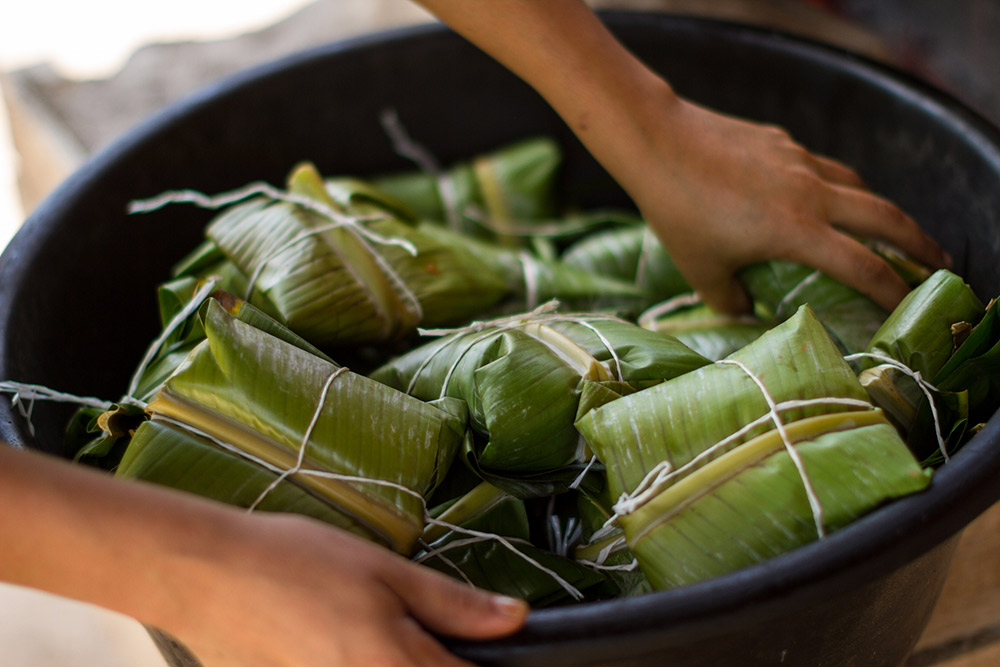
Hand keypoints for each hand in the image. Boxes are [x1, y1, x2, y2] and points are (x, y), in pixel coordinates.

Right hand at [167, 512, 527, 666]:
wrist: (206, 575)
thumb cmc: (294, 564)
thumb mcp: (386, 571)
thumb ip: (455, 605)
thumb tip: (515, 619)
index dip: (488, 662)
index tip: (489, 645)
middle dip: (440, 659)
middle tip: (430, 632)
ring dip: (403, 660)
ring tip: (372, 626)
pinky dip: (369, 663)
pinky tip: (347, 638)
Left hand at [623, 93, 950, 312]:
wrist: (658, 143)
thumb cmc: (678, 211)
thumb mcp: (700, 270)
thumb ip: (728, 298)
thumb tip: (745, 312)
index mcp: (796, 231)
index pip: (863, 266)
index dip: (891, 290)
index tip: (905, 305)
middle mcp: (810, 193)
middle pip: (886, 217)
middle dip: (919, 242)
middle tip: (936, 262)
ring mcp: (799, 162)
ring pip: (859, 186)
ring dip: (881, 210)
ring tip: (888, 229)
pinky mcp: (783, 142)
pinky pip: (825, 168)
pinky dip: (838, 187)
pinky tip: (824, 197)